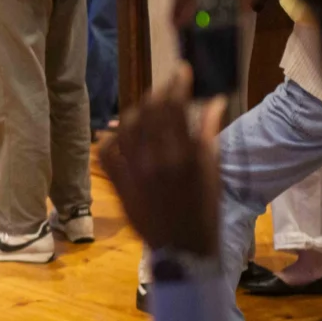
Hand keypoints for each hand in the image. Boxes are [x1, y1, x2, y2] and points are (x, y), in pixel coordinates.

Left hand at [101, 65, 225, 255]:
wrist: (182, 249)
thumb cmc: (203, 210)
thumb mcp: (212, 171)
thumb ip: (209, 133)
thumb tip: (214, 101)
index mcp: (184, 156)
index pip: (176, 107)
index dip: (178, 84)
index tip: (182, 71)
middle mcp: (156, 160)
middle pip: (150, 112)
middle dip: (159, 93)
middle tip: (166, 86)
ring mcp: (134, 172)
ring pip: (126, 127)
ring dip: (136, 111)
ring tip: (147, 107)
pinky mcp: (118, 183)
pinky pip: (106, 152)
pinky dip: (110, 137)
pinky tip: (120, 131)